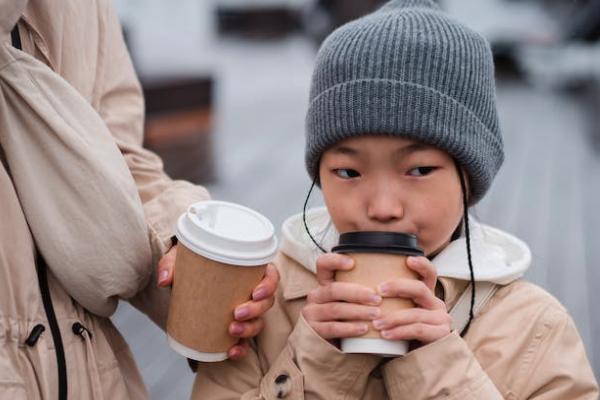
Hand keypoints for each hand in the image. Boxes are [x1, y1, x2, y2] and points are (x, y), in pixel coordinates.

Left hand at [157, 245, 279, 359]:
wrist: (184, 278)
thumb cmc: (191, 264)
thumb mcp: (182, 258)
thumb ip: (171, 264)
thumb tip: (165, 279)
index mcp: (248, 270)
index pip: (270, 276)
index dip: (269, 285)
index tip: (256, 292)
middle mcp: (251, 291)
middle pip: (266, 302)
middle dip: (255, 310)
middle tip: (236, 313)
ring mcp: (245, 311)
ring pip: (259, 322)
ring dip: (249, 329)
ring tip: (232, 331)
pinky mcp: (236, 326)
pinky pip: (245, 341)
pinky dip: (240, 348)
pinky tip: (230, 351)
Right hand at [302, 253, 381, 340]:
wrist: (327, 346)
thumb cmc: (346, 318)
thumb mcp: (349, 300)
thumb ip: (362, 288)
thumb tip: (393, 273)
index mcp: (323, 284)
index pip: (323, 264)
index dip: (335, 261)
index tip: (352, 263)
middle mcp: (315, 296)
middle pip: (334, 289)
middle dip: (357, 293)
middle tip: (377, 298)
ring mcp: (312, 313)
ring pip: (335, 309)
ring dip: (357, 311)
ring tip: (376, 314)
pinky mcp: (314, 331)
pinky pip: (333, 328)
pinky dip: (350, 328)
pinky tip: (364, 328)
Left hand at [372, 256, 451, 344]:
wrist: (422, 361)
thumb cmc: (405, 335)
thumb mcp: (399, 314)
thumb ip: (391, 302)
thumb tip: (364, 287)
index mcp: (427, 295)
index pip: (429, 274)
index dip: (421, 264)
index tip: (408, 259)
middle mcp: (437, 304)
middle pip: (420, 289)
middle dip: (398, 287)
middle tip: (379, 290)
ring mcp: (441, 319)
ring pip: (415, 313)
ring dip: (393, 317)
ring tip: (376, 322)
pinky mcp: (441, 334)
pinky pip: (418, 329)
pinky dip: (400, 331)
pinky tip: (386, 335)